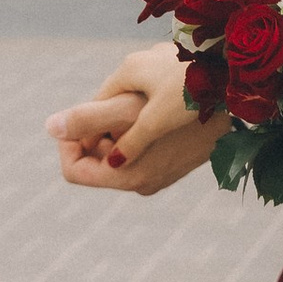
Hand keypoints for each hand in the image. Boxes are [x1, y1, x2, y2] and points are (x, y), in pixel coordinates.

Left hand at [46, 43, 222, 197]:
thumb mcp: (126, 107)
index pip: (73, 170)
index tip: (77, 113)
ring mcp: (158, 176)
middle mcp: (142, 184)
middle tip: (114, 99)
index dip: (67, 140)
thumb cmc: (179, 98)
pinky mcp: (172, 164)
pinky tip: (151, 103)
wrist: (233, 97)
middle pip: (96, 159)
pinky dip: (135, 127)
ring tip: (136, 98)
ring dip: (115, 124)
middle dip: (95, 128)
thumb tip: (49, 128)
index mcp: (127, 177)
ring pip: (116, 150)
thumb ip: (86, 119)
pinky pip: (137, 148)